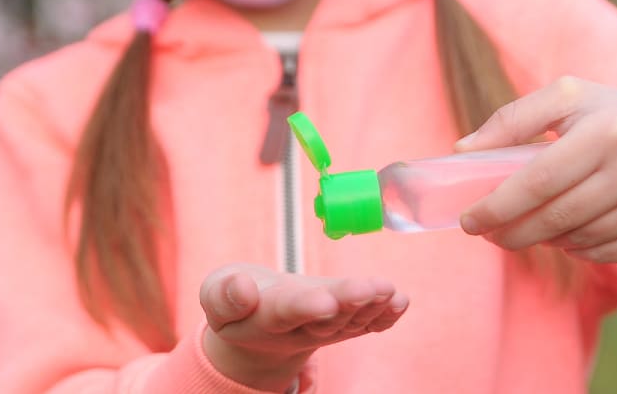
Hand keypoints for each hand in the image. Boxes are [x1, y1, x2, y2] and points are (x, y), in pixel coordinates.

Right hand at [200, 263, 407, 390]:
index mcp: (265, 318)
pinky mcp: (342, 325)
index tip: (324, 300)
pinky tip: (400, 303)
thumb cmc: (235, 302)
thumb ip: (224, 294)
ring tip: (389, 290)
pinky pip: (365, 326)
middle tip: (370, 289)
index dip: (305, 306)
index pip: (286, 312)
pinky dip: (384, 317)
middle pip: (326, 318)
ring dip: (372, 306)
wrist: (255, 324)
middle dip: (349, 301)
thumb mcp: (215, 294)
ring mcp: (324, 329)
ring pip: (350, 321)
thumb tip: (243, 287)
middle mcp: (299, 328)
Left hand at [457, 76, 616, 263]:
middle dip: (511, 231)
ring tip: (525, 227)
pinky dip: (575, 249)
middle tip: (487, 232)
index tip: (470, 219)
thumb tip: (462, 152)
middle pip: (556, 217)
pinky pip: (604, 255)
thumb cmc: (615, 117)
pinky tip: (563, 235)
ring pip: (577, 239)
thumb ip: (512, 119)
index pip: (539, 180)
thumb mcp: (568, 98)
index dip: (498, 205)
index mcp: (609, 128)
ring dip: (542, 239)